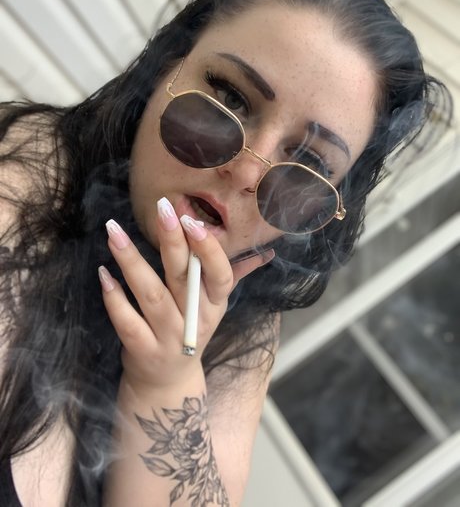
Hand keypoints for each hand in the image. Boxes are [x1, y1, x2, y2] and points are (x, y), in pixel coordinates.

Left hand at [98, 198, 272, 393]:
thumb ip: (235, 275)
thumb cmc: (191, 330)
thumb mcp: (214, 306)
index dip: (208, 249)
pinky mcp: (142, 350)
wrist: (168, 382)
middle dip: (173, 240)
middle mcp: (195, 319)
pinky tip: (104, 273)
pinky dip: (115, 298)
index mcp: (214, 304)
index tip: (192, 219)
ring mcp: (169, 337)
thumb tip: (267, 253)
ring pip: (151, 295)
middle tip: (161, 207)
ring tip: (114, 230)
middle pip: (184, 277)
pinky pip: (127, 322)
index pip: (220, 275)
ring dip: (132, 260)